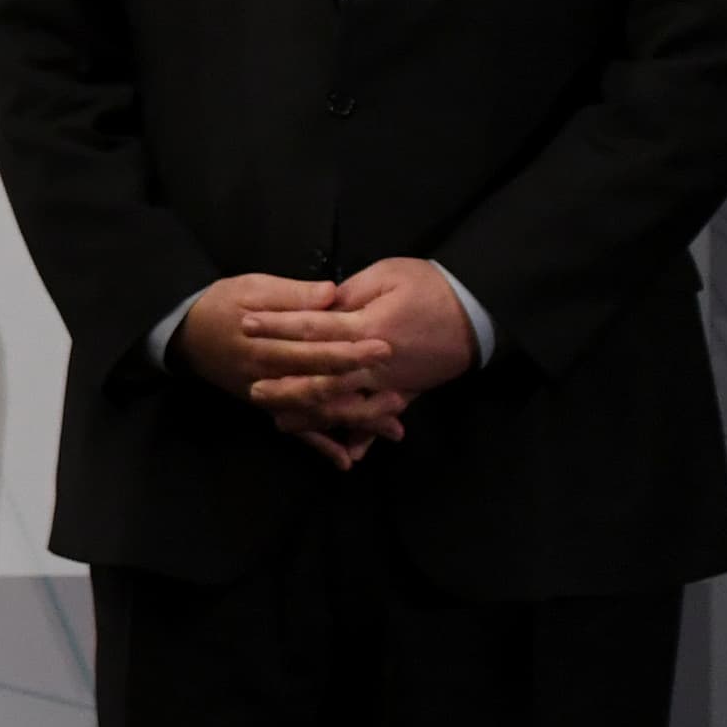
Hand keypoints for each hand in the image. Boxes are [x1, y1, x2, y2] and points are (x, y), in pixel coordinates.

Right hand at [176, 273, 395, 470]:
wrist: (184, 333)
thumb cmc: (221, 304)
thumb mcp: (253, 288)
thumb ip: (291, 294)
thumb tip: (330, 294)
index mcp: (265, 344)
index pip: (312, 350)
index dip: (347, 351)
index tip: (383, 347)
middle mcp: (266, 376)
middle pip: (317, 388)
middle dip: (361, 392)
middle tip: (399, 392)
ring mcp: (267, 396)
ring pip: (313, 413)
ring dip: (352, 422)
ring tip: (393, 426)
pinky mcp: (266, 406)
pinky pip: (295, 430)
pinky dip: (320, 446)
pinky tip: (347, 459)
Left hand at [239, 258, 477, 470]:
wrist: (480, 311)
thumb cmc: (431, 285)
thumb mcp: (386, 276)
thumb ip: (348, 295)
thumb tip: (317, 306)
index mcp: (367, 326)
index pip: (311, 327)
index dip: (276, 325)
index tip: (245, 323)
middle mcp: (376, 361)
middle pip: (322, 377)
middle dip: (287, 385)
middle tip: (253, 390)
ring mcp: (393, 381)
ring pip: (346, 404)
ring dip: (314, 415)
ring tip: (281, 421)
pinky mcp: (408, 391)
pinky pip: (380, 417)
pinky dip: (364, 434)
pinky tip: (346, 450)